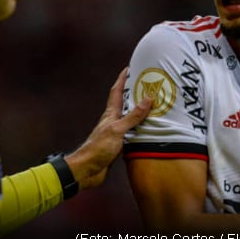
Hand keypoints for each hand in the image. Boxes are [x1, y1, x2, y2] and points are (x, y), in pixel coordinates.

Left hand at [65, 67, 151, 190]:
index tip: (129, 68)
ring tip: (152, 105)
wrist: (87, 170)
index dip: (122, 79)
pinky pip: (132, 132)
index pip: (116, 92)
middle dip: (134, 93)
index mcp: (111, 114)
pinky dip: (140, 128)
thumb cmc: (98, 148)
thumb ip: (132, 116)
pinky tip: (147, 130)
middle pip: (124, 103)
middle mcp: (113, 121)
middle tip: (146, 85)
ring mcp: (115, 133)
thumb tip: (147, 99)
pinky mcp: (118, 145)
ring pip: (129, 118)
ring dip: (138, 111)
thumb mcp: (117, 130)